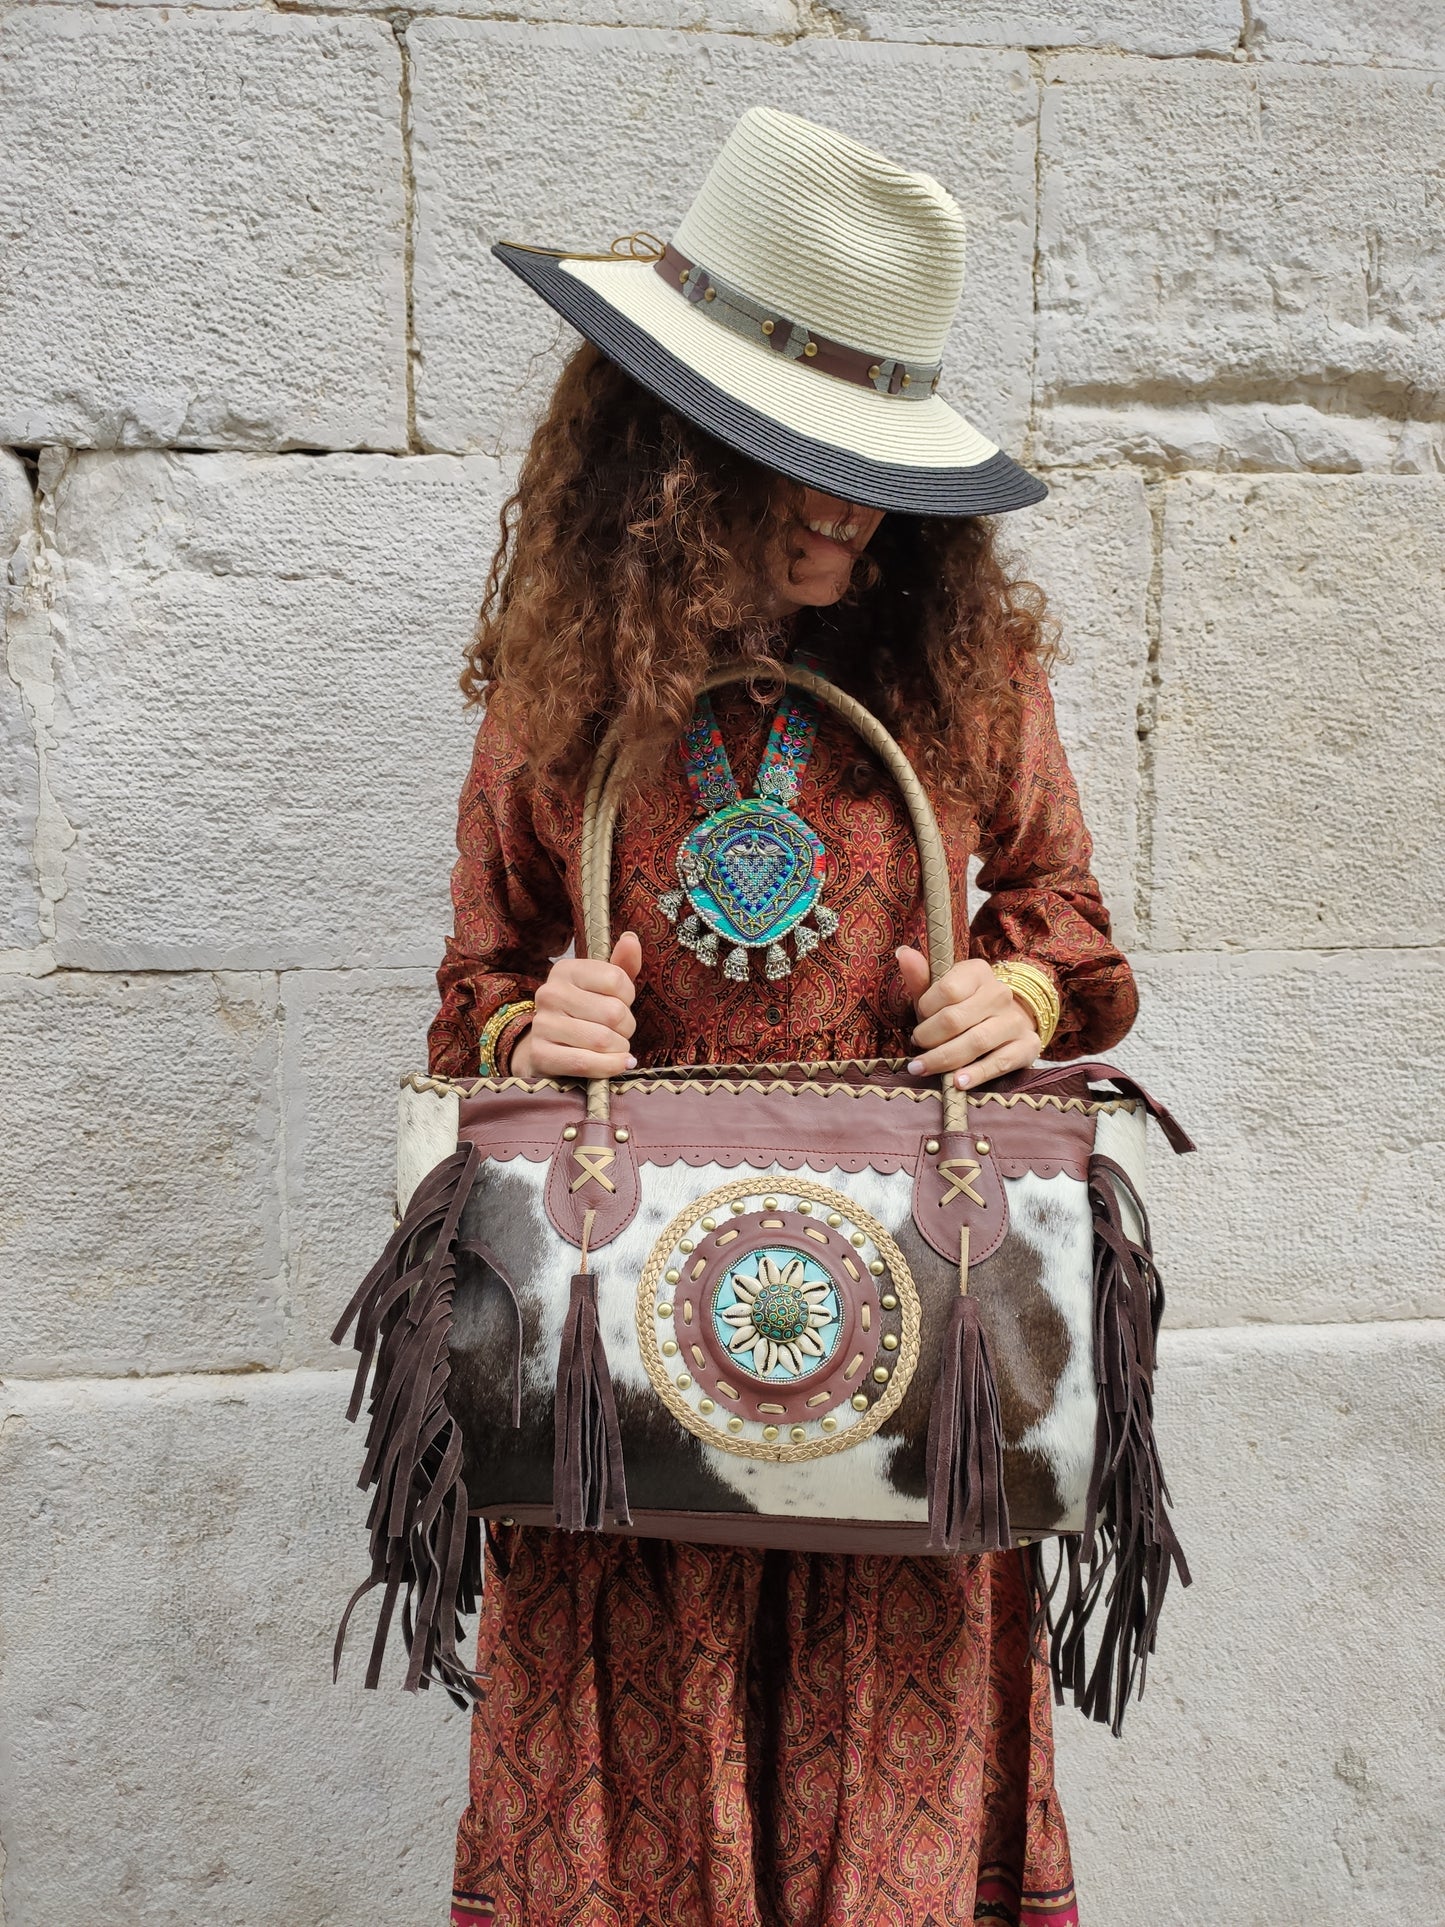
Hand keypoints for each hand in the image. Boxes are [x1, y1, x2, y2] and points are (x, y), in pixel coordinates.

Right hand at [510, 932, 641, 1079]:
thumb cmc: (584, 1014)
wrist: (548, 1048)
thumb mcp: (604, 987)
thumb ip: (622, 964)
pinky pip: (585, 1063)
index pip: (617, 979)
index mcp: (566, 970)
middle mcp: (550, 993)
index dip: (628, 998)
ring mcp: (542, 1024)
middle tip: (620, 1032)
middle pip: (614, 1013)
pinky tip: (619, 1064)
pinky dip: (609, 1067)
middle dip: (627, 1028)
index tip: (621, 1004)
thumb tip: (631, 939)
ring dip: (620, 1049)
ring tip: (615, 1048)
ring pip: (602, 1040)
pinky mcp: (540, 1055)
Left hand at [895, 948, 1040, 1089]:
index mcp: (978, 972)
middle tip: (917, 1047)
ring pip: (976, 1042)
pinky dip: (977, 1074)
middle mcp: (1000, 993)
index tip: (919, 1019)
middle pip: (956, 1019)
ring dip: (945, 1058)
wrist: (1007, 1022)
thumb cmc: (963, 1007)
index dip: (926, 1009)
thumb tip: (903, 953)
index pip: (947, 989)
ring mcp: (1015, 1021)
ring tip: (923, 1068)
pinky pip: (1000, 1062)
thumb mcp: (939, 991)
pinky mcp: (1026, 1046)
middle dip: (929, 1037)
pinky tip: (958, 1082)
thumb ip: (921, 976)